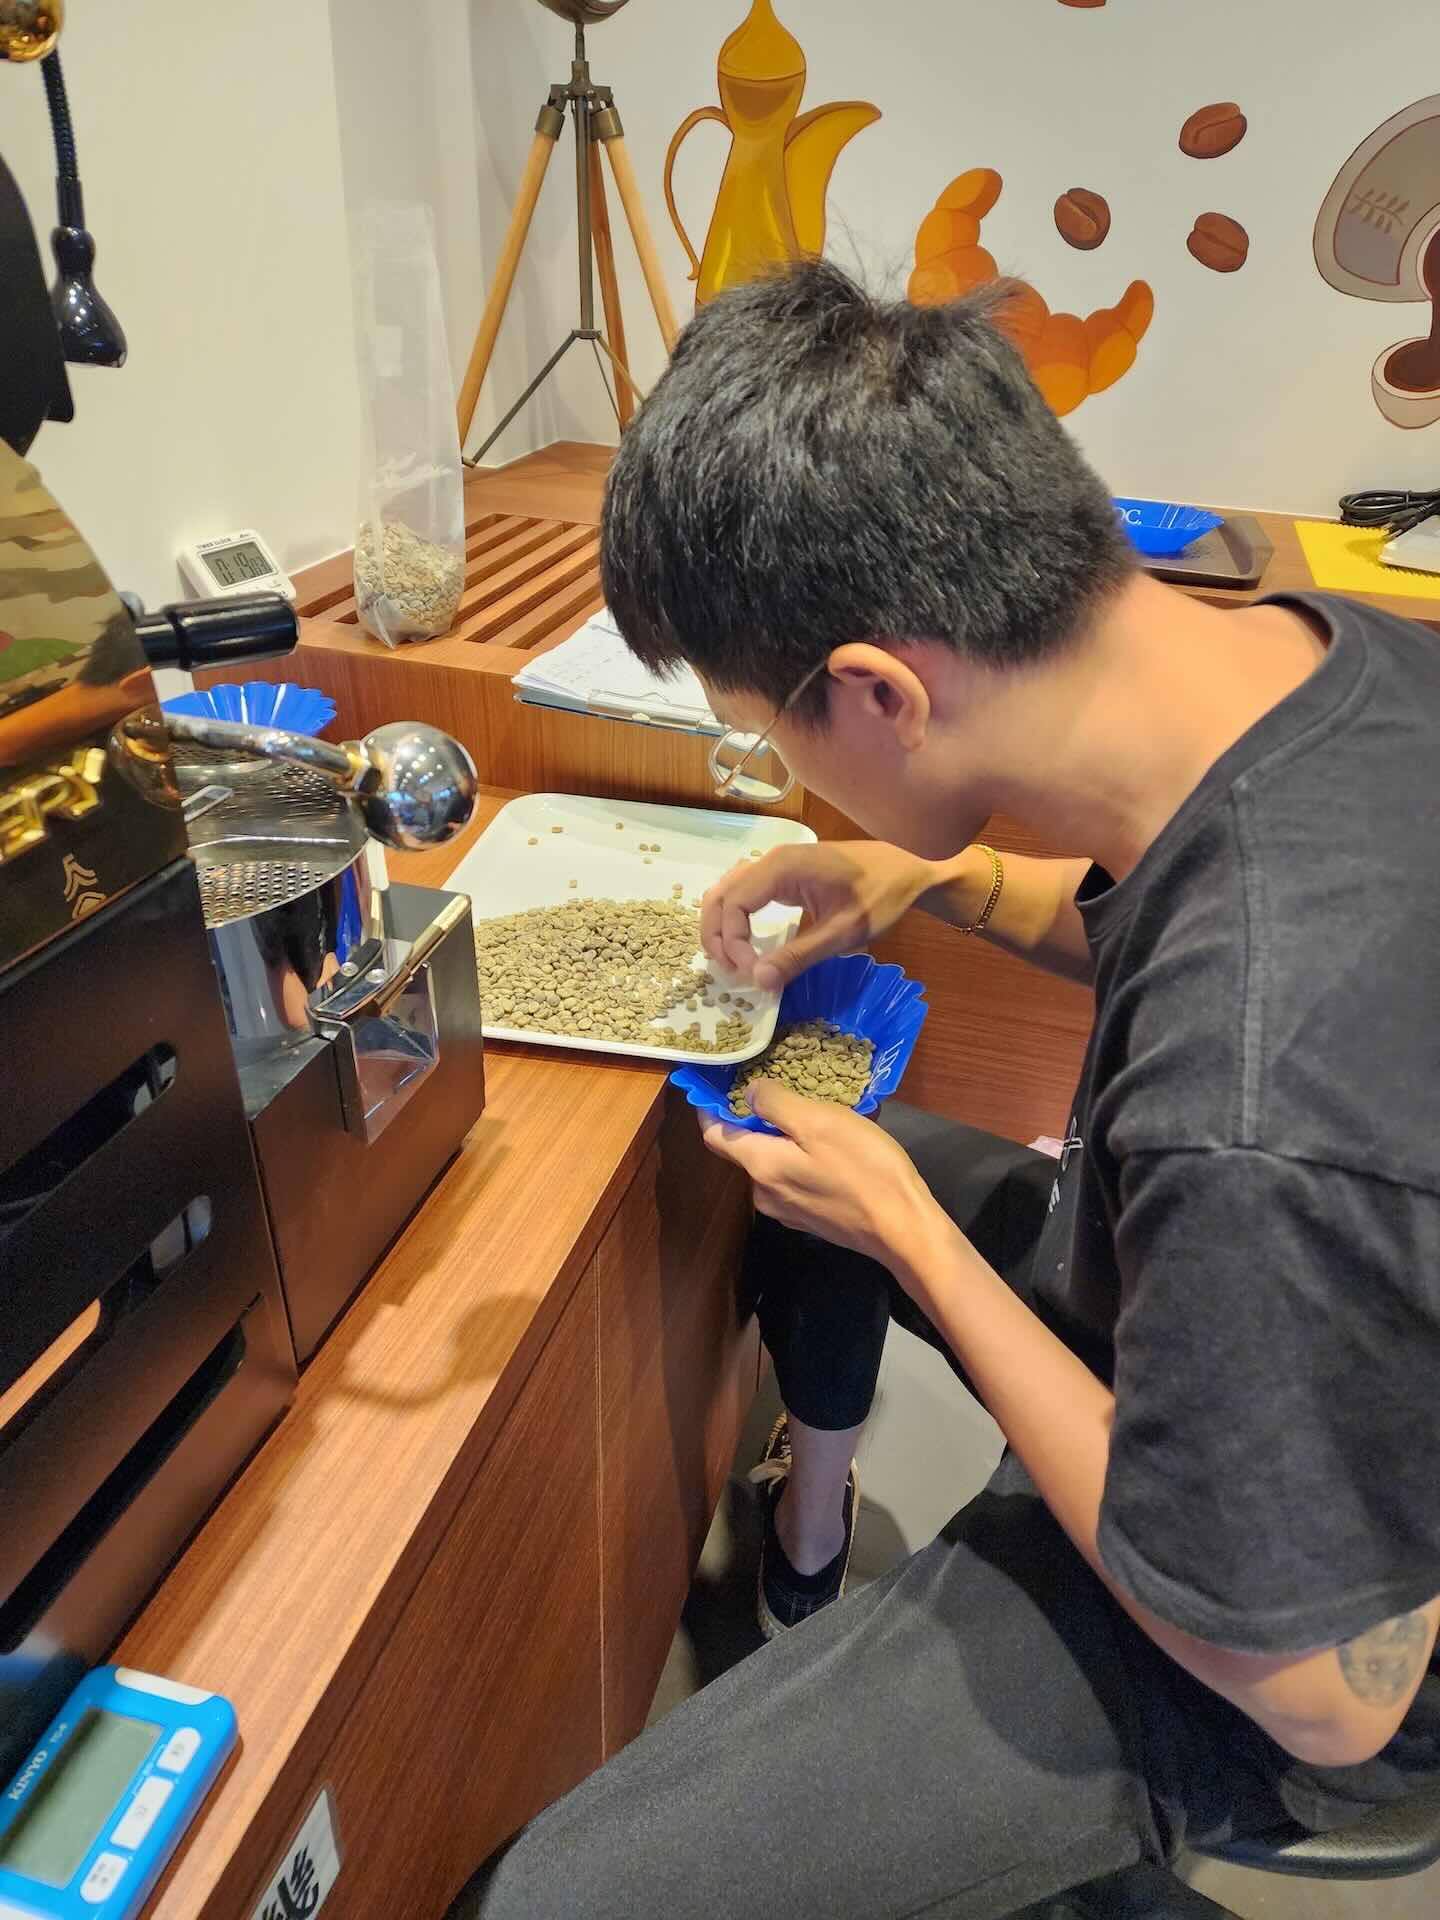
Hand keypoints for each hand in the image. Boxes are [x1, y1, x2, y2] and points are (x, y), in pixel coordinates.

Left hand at [700, 1080, 944, 1271]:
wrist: (903, 1229)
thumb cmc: (863, 1168)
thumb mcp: (820, 1121)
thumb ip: (776, 1104)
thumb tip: (749, 1093)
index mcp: (760, 1166)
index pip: (714, 1135)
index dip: (710, 1107)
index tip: (716, 1082)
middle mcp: (764, 1193)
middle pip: (745, 1149)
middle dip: (756, 1120)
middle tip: (783, 1088)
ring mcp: (788, 1210)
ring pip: (772, 1164)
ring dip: (784, 1139)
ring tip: (816, 1115)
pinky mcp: (811, 1219)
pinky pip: (794, 1179)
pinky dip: (801, 1159)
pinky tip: (832, 1149)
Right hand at [701, 841, 936, 990]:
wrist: (909, 869)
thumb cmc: (881, 897)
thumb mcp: (843, 932)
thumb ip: (799, 956)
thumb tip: (758, 981)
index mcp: (782, 867)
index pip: (733, 905)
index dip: (733, 942)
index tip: (752, 973)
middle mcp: (771, 860)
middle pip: (721, 895)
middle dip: (717, 935)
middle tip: (730, 972)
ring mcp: (776, 863)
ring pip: (728, 891)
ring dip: (722, 926)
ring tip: (733, 961)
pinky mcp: (784, 872)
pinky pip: (745, 891)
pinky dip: (736, 917)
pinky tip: (744, 941)